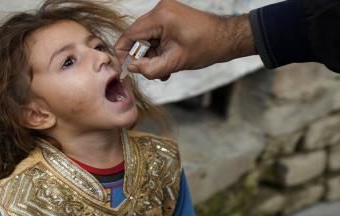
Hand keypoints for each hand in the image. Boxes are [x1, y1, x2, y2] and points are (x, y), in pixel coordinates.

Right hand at [115, 0, 255, 79]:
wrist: (226, 38)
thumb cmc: (206, 47)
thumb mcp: (175, 62)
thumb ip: (150, 68)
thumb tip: (131, 68)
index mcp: (161, 17)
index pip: (130, 34)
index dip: (123, 52)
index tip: (122, 68)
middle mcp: (160, 10)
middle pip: (137, 36)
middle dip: (141, 57)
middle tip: (150, 72)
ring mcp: (165, 12)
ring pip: (146, 38)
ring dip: (151, 56)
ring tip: (164, 70)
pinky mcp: (169, 17)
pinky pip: (155, 35)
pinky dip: (158, 50)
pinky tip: (167, 62)